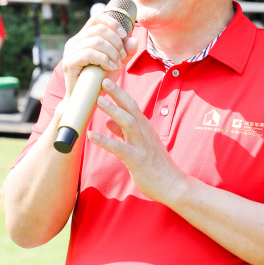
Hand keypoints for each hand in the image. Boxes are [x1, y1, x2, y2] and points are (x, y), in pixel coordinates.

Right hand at [62, 15, 137, 96]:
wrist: (85, 100)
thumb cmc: (100, 81)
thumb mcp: (116, 63)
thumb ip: (125, 52)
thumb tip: (132, 39)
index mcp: (84, 37)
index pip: (97, 18)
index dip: (113, 23)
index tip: (125, 35)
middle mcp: (75, 41)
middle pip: (100, 29)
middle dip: (116, 42)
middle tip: (122, 56)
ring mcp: (70, 51)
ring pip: (96, 41)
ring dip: (112, 52)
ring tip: (118, 64)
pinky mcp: (69, 62)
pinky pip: (90, 54)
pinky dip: (105, 60)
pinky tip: (111, 67)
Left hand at [88, 78, 185, 205]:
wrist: (172, 184)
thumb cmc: (155, 165)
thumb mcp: (140, 144)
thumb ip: (123, 132)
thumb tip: (108, 122)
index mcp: (144, 127)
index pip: (131, 105)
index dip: (119, 92)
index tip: (107, 80)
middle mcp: (144, 132)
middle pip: (131, 107)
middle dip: (117, 93)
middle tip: (103, 80)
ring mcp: (141, 145)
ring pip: (128, 122)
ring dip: (113, 110)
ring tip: (99, 100)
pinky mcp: (136, 159)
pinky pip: (119, 148)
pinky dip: (105, 140)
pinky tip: (91, 135)